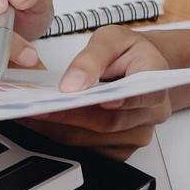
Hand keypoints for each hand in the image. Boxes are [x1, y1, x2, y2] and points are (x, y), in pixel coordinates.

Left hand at [22, 26, 171, 158]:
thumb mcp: (111, 39)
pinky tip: (46, 125)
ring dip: (63, 129)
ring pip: (97, 140)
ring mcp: (138, 133)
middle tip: (39, 108)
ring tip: (33, 116)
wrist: (139, 66)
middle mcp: (153, 112)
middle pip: (111, 122)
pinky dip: (66, 138)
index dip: (125, 101)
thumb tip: (72, 84)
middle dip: (71, 116)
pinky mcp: (123, 147)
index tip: (102, 100)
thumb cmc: (127, 51)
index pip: (145, 95)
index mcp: (156, 80)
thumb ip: (92, 58)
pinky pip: (93, 150)